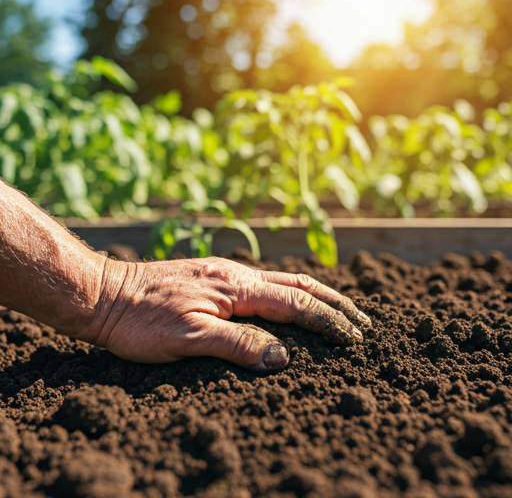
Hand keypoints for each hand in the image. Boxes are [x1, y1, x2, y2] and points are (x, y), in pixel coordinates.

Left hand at [91, 257, 370, 369]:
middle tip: (363, 320)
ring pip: (283, 280)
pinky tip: (290, 302)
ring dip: (316, 295)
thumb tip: (282, 356)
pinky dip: (290, 292)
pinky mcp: (214, 277)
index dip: (328, 321)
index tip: (354, 337)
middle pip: (299, 284)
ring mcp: (225, 273)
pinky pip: (264, 282)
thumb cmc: (141, 320)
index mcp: (236, 288)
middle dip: (334, 302)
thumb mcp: (187, 337)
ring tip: (338, 309)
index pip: (296, 304)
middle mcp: (237, 274)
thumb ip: (237, 343)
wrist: (105, 294)